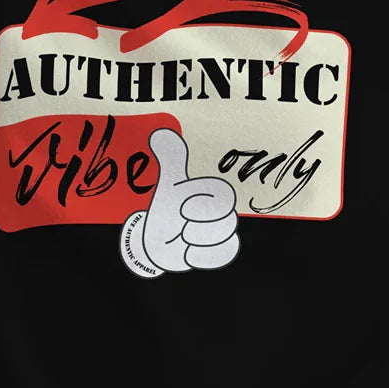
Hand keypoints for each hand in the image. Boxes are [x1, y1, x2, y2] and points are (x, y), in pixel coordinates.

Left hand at [120, 128, 239, 276]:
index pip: (223, 196)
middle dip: (199, 224)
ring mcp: (223, 233)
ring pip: (225, 239)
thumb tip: (162, 132)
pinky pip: (222, 254)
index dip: (201, 202)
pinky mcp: (219, 253)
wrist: (160, 240)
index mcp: (214, 192)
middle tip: (182, 224)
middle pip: (228, 221)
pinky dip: (199, 255)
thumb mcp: (169, 184)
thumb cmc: (169, 209)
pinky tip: (185, 250)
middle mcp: (224, 212)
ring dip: (197, 240)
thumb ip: (171, 159)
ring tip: (182, 237)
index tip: (181, 208)